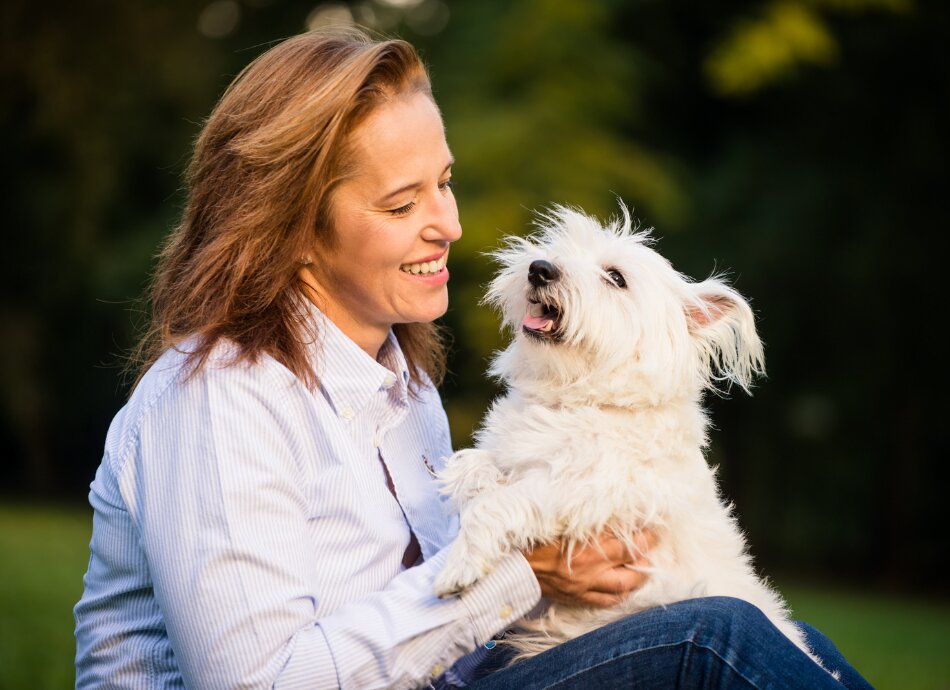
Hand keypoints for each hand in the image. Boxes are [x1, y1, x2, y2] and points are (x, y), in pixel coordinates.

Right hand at [523, 529, 655, 607]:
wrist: (511, 564)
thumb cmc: (535, 538)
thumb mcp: (562, 521)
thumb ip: (589, 520)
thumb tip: (613, 516)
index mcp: (587, 549)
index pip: (628, 545)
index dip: (644, 537)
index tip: (651, 529)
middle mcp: (590, 572)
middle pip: (631, 569)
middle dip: (645, 558)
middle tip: (650, 547)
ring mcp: (584, 588)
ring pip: (622, 588)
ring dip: (637, 578)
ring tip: (643, 568)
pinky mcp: (576, 598)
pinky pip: (605, 601)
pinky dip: (619, 595)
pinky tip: (624, 588)